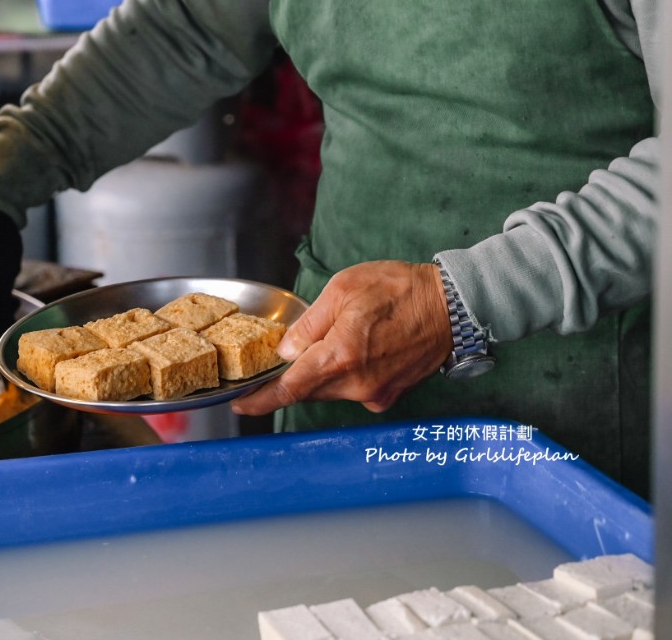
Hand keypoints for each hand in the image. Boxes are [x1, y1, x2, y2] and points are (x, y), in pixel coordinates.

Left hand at [231, 260, 451, 416]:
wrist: (453, 306)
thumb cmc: (400, 290)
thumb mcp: (344, 289)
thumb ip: (309, 323)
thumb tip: (287, 350)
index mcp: (341, 357)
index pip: (290, 388)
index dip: (262, 400)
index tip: (241, 405)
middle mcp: (357, 384)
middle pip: (308, 389)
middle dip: (292, 376)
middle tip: (285, 356)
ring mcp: (375, 392)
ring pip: (331, 389)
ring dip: (322, 371)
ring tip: (337, 337)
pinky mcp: (390, 394)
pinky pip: (354, 389)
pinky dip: (346, 373)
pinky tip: (358, 348)